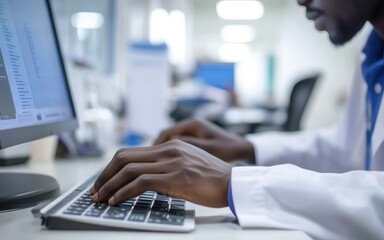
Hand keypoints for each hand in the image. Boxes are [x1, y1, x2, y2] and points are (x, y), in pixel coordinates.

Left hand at [91, 139, 232, 207]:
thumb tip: (145, 177)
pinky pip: (141, 182)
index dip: (111, 167)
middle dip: (104, 174)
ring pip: (129, 169)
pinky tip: (116, 201)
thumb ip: (168, 164)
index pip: (131, 152)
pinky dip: (123, 192)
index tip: (103, 181)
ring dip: (109, 185)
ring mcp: (171, 162)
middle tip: (96, 190)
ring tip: (100, 198)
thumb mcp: (188, 164)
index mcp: (170, 145)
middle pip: (124, 157)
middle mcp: (168, 150)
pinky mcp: (175, 177)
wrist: (234, 183)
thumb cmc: (213, 178)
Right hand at [155, 118, 255, 162]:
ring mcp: (194, 133)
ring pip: (170, 145)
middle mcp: (191, 126)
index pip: (164, 134)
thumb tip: (165, 151)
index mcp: (192, 124)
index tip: (146, 162)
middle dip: (154, 154)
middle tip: (147, 167)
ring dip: (162, 156)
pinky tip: (170, 170)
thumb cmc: (230, 150)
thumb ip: (186, 150)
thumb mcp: (207, 150)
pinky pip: (178, 148)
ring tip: (156, 170)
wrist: (247, 152)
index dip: (153, 149)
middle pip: (164, 138)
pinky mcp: (197, 142)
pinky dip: (171, 158)